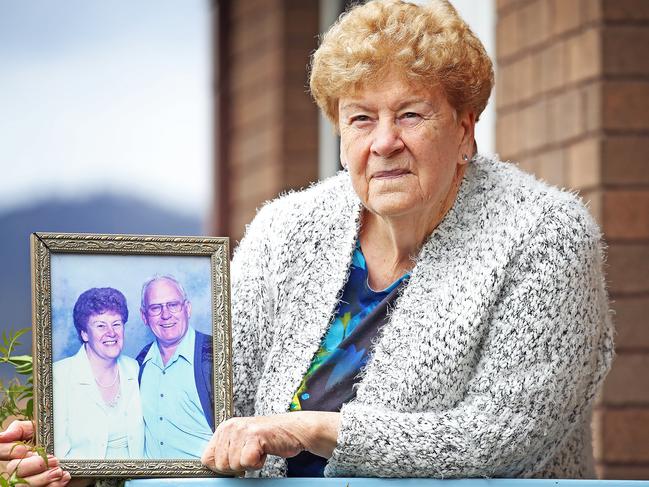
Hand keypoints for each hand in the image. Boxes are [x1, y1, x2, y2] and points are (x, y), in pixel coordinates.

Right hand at [0, 420, 70, 485]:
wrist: (66, 452)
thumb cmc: (46, 439)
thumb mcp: (34, 429)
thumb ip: (19, 429)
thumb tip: (3, 436)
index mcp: (13, 454)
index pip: (0, 451)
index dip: (9, 451)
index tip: (24, 449)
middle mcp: (15, 469)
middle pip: (15, 471)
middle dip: (34, 466)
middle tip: (53, 460)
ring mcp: (25, 481)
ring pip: (24, 485)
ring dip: (43, 478)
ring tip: (58, 471)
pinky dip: (53, 485)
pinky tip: (63, 477)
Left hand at [201, 411, 339, 474]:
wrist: (292, 430)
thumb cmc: (267, 439)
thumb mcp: (241, 442)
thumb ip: (225, 451)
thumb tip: (211, 468)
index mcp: (224, 428)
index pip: (207, 458)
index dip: (221, 466)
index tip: (236, 461)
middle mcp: (231, 427)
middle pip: (220, 465)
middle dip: (237, 466)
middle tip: (251, 453)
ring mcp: (242, 430)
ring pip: (234, 465)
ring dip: (249, 464)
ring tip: (259, 450)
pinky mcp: (255, 436)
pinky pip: (248, 462)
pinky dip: (258, 463)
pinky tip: (264, 451)